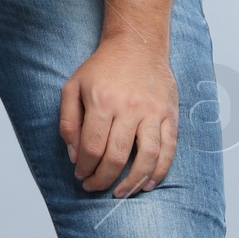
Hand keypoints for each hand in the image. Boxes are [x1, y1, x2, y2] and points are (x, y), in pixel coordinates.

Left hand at [59, 34, 177, 195]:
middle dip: (102, 179)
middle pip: (116, 156)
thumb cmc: (103, 67)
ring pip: (146, 157)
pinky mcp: (170, 114)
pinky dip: (160, 170)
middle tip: (94, 187)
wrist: (137, 44)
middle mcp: (129, 108)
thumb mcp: (73, 86)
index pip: (92, 147)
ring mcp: (153, 112)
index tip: (80, 175)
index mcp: (102, 101)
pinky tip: (148, 183)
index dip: (84, 167)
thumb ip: (68, 121)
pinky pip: (168, 148)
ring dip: (132, 182)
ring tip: (121, 193)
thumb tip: (74, 155)